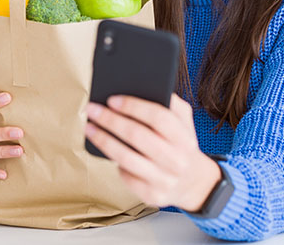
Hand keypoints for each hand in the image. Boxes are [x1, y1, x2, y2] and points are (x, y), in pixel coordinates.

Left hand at [84, 94, 220, 211]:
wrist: (193, 182)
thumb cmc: (181, 145)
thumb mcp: (185, 122)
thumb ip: (170, 103)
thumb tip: (141, 88)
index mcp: (185, 138)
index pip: (159, 117)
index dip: (133, 107)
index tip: (112, 100)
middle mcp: (176, 160)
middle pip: (138, 136)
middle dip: (111, 120)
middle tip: (93, 110)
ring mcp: (164, 179)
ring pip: (127, 158)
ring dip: (104, 140)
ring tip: (90, 128)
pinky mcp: (152, 195)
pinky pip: (126, 175)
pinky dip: (114, 161)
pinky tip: (105, 149)